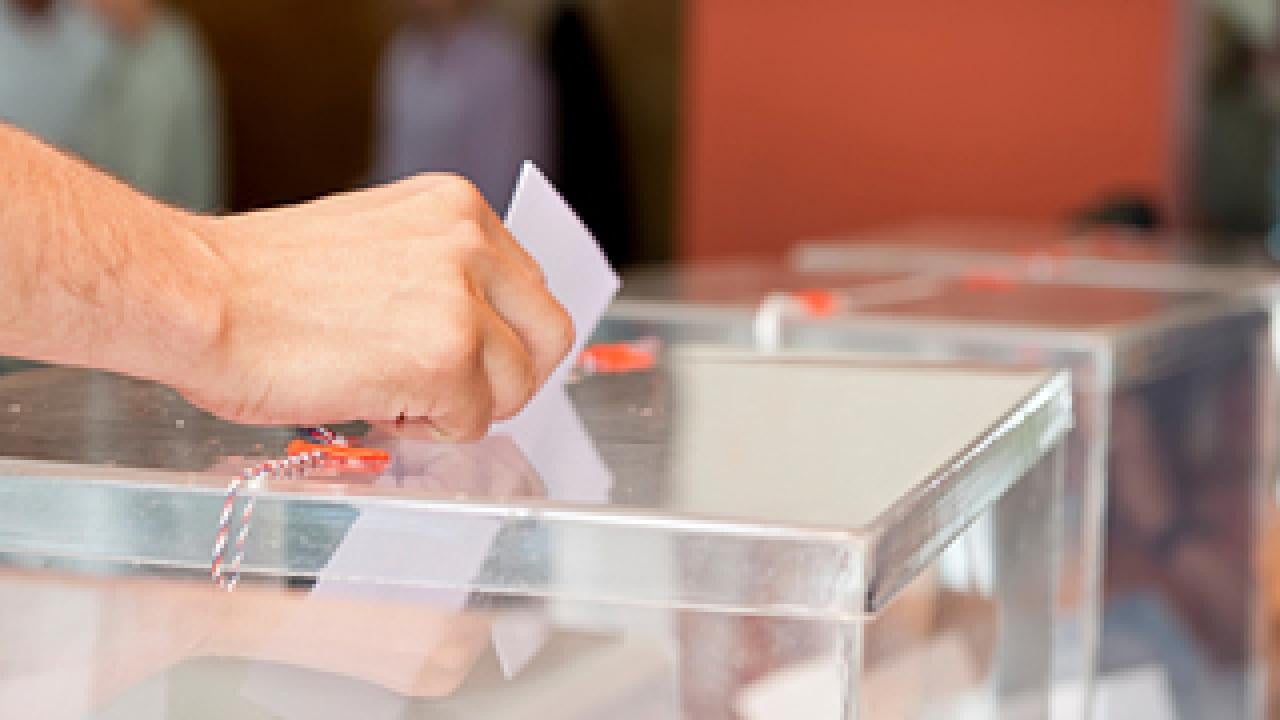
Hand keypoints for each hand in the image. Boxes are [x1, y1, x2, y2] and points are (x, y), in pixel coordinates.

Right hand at [174, 174, 572, 440]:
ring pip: (517, 386)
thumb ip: (440, 272)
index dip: (502, 336)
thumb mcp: (377, 242)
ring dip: (461, 406)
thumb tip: (484, 329)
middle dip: (507, 377)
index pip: (529, 287)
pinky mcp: (447, 359)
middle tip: (449, 391)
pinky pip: (472, 422)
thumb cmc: (259, 282)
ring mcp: (464, 300)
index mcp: (458, 208)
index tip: (468, 357)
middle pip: (549, 335)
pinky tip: (373, 402)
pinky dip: (426, 429)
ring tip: (392, 392)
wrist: (196, 299)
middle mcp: (472, 242)